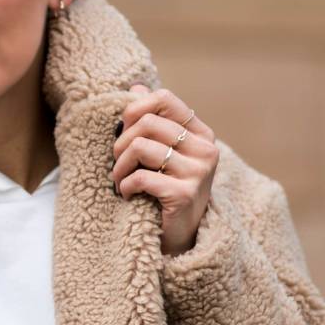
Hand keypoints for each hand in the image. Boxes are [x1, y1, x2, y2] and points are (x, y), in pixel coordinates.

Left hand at [110, 83, 217, 256]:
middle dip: (122, 142)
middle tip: (118, 162)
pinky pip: (140, 177)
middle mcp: (205, 150)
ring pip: (140, 147)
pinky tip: (128, 195)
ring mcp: (198, 172)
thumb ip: (153, 120)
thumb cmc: (168, 190)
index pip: (165, 99)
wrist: (181, 237)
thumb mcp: (164, 152)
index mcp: (202, 134)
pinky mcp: (184, 195)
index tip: (124, 130)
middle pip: (148, 123)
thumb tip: (136, 87)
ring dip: (120, 167)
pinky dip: (124, 187)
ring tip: (121, 180)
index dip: (135, 110)